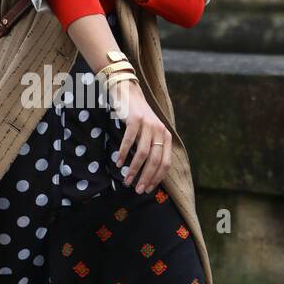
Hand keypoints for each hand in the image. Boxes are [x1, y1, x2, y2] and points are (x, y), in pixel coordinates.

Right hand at [106, 79, 171, 193]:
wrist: (129, 93)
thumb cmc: (138, 118)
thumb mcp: (150, 132)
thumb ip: (153, 148)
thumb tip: (149, 174)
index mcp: (166, 137)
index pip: (165, 163)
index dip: (157, 178)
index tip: (148, 189)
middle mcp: (160, 131)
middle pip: (155, 161)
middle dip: (146, 178)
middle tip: (138, 190)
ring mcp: (148, 125)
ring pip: (143, 154)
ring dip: (134, 170)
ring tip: (127, 180)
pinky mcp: (135, 120)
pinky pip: (129, 142)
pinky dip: (123, 154)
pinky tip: (118, 163)